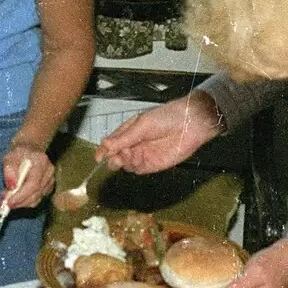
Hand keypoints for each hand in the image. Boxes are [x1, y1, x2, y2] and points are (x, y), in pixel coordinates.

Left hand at [0, 145, 52, 209]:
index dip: (21, 196)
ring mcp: (50, 180)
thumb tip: (12, 187)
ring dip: (20, 203)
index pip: (33, 184)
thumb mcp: (9, 157)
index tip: (9, 202)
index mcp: (41, 162)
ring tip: (6, 199)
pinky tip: (15, 198)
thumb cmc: (18, 152)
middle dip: (19, 202)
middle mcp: (49, 172)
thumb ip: (9, 171)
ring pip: (36, 199)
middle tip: (4, 204)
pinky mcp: (48, 187)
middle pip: (36, 194)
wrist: (30, 148)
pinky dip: (24, 202)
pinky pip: (36, 199)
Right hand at [95, 92, 223, 174]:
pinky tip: (137, 160)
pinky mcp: (152, 165)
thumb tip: (105, 145)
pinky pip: (138, 170)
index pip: (111, 143)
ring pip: (125, 164)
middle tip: (117, 155)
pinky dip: (134, 167)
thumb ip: (124, 137)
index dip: (103, 150)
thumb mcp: (142, 124)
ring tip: (129, 154)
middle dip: (112, 157)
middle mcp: (133, 144)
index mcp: (129, 131)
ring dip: (124, 161)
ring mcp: (142, 155)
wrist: (189, 124)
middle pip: (115, 156)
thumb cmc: (166, 118)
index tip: (98, 157)